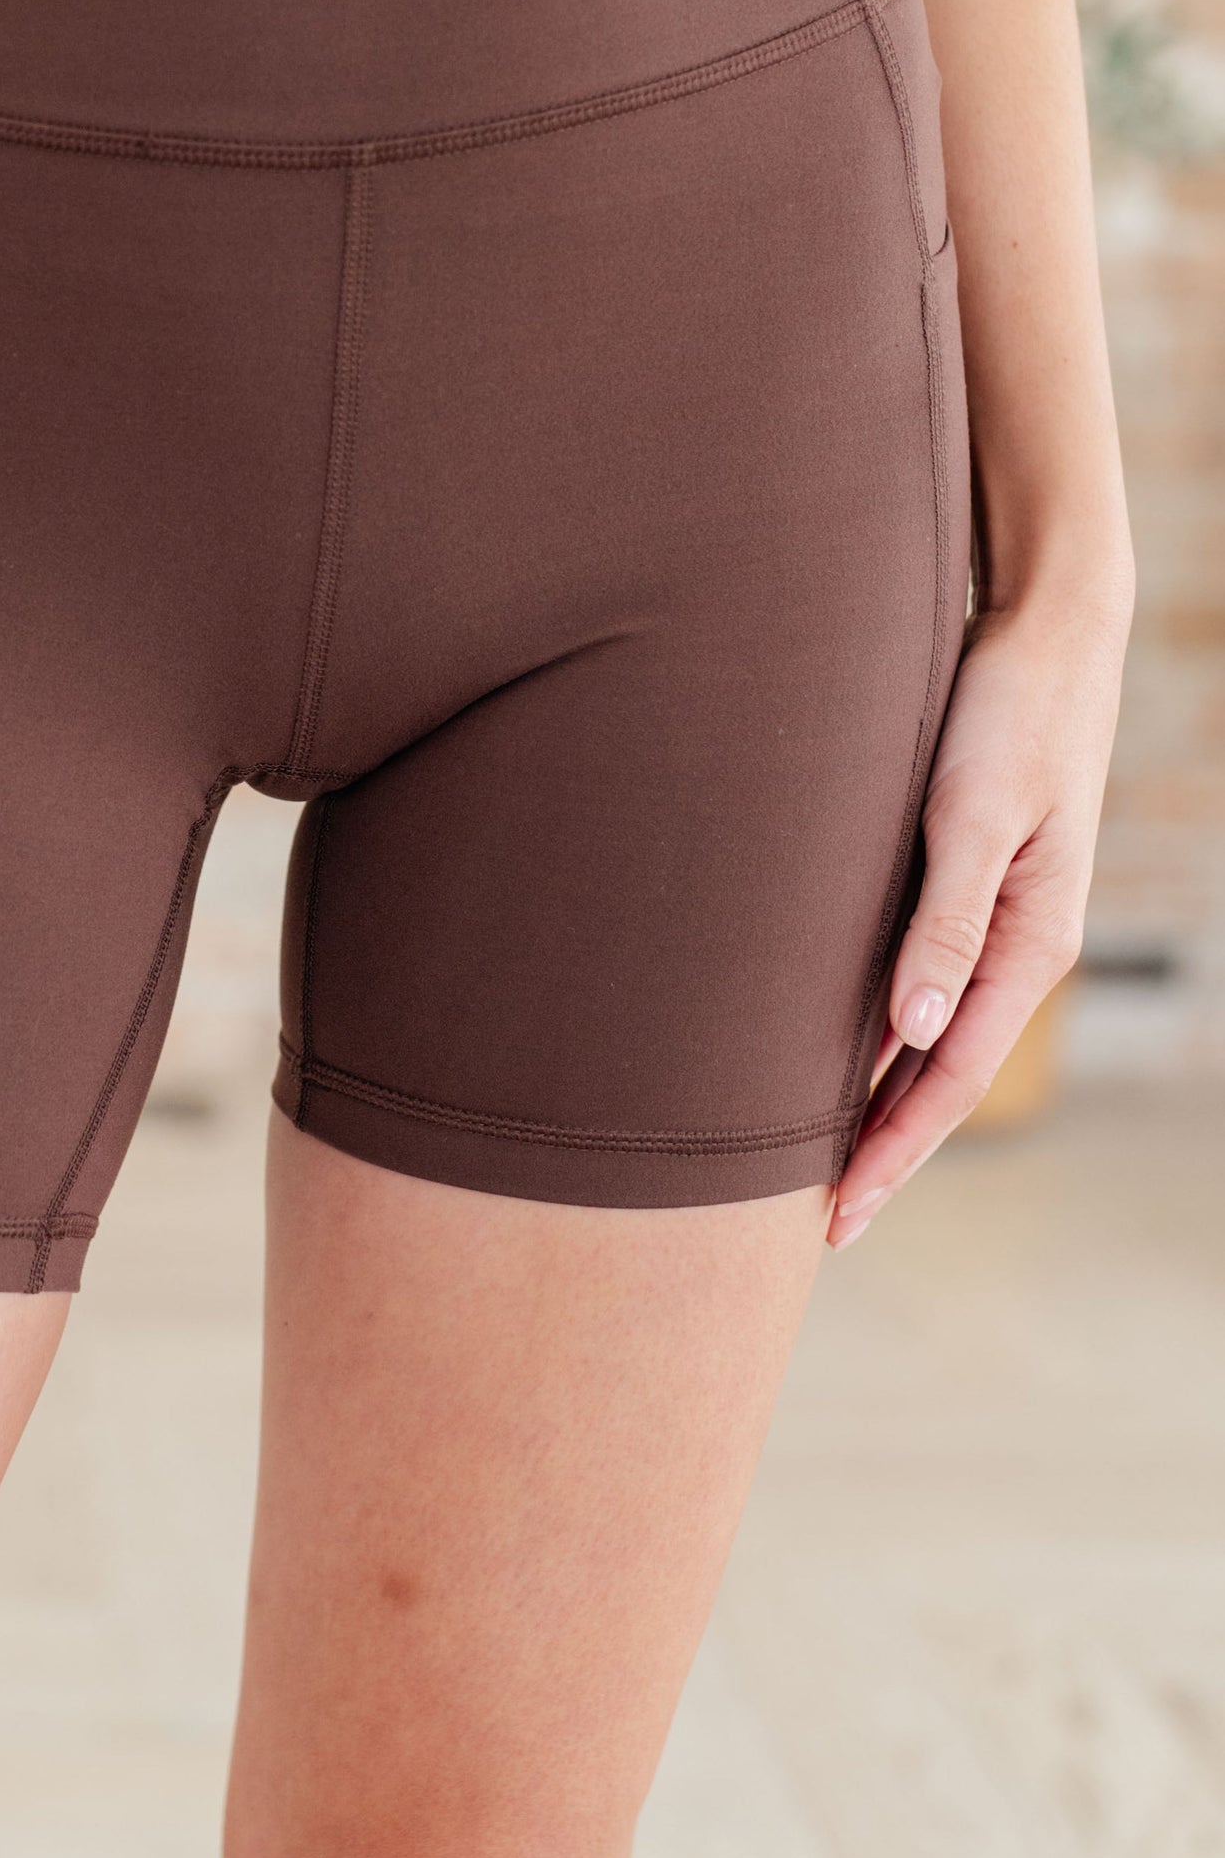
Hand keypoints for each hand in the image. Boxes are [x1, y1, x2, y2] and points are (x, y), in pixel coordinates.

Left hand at [829, 578, 1129, 1249]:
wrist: (1042, 628)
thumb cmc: (1007, 709)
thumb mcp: (972, 814)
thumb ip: (942, 921)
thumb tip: (909, 1032)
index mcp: (1029, 943)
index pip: (950, 1081)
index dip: (892, 1154)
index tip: (835, 1217)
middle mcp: (1015, 946)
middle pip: (940, 1080)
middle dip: (883, 1155)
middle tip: (815, 1228)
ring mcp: (994, 921)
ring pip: (928, 1042)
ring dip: (878, 1105)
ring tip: (816, 1166)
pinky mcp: (964, 887)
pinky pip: (920, 991)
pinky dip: (879, 1041)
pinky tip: (837, 1062)